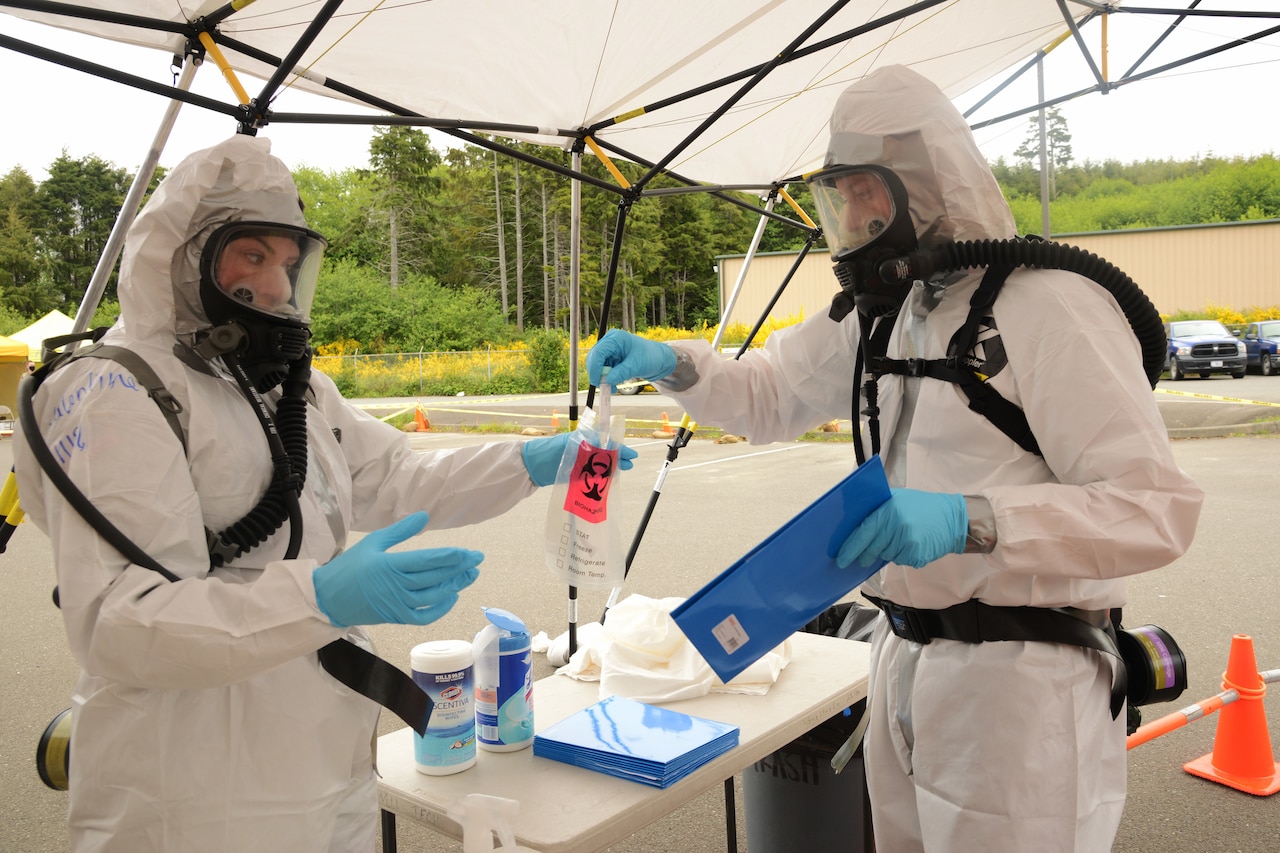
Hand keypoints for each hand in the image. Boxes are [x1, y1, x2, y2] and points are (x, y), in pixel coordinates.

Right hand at [312, 512, 481, 627]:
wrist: (329, 598)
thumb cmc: (350, 567)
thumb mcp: (373, 542)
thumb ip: (401, 530)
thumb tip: (425, 516)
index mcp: (391, 565)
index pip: (428, 561)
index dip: (452, 557)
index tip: (470, 552)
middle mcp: (398, 586)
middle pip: (436, 577)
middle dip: (460, 568)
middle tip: (477, 559)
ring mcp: (398, 604)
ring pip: (434, 597)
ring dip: (455, 586)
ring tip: (470, 575)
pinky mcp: (397, 618)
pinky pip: (425, 616)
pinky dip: (441, 608)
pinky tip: (452, 596)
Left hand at [522, 432, 637, 486]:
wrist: (531, 466)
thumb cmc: (550, 451)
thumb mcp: (572, 445)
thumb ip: (590, 447)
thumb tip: (609, 448)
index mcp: (582, 440)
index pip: (606, 443)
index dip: (619, 448)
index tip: (631, 455)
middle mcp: (582, 451)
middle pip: (605, 455)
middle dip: (618, 459)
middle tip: (629, 465)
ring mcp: (579, 464)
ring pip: (600, 466)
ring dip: (611, 469)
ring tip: (622, 472)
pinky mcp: (574, 475)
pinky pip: (591, 476)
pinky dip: (601, 478)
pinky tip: (609, 481)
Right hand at [586, 329, 676, 387]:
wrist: (658, 360)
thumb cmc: (651, 357)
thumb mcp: (637, 365)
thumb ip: (622, 372)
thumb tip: (607, 380)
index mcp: (616, 338)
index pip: (599, 352)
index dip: (595, 367)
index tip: (597, 382)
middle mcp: (610, 342)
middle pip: (595, 358)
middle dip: (598, 374)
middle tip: (604, 387)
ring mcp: (610, 350)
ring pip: (597, 365)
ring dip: (603, 378)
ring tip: (613, 388)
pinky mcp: (611, 358)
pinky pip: (603, 369)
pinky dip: (606, 378)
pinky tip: (614, 385)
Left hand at [836, 489, 966, 568]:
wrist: (954, 518)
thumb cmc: (923, 507)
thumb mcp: (899, 499)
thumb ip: (879, 510)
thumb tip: (855, 528)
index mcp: (889, 509)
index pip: (863, 532)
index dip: (850, 547)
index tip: (841, 559)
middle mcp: (897, 526)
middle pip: (872, 548)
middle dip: (864, 555)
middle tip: (860, 559)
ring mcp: (907, 542)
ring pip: (886, 555)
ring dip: (887, 551)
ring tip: (900, 540)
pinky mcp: (916, 555)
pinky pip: (900, 560)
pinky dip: (902, 555)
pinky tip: (912, 545)